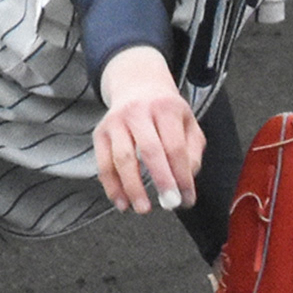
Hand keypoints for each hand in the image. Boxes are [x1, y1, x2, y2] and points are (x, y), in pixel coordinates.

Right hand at [94, 46, 205, 214]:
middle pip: (150, 150)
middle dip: (161, 180)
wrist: (136, 85)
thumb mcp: (187, 121)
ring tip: (143, 208)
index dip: (182, 175)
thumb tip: (186, 179)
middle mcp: (139, 111)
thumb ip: (193, 150)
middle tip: (170, 203)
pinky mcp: (100, 132)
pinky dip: (111, 186)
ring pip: (122, 158)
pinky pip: (103, 164)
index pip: (175, 146)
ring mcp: (116, 121)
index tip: (187, 198)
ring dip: (133, 187)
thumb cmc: (165, 110)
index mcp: (165, 108)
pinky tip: (122, 202)